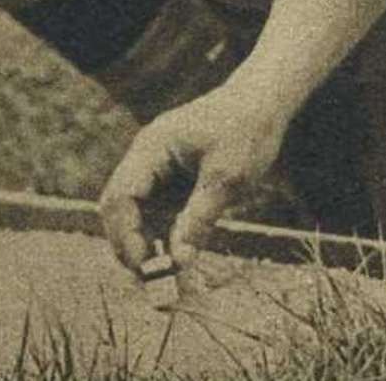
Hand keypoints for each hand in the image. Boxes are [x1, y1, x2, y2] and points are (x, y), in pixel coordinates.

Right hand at [99, 84, 290, 273]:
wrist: (266, 102)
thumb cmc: (248, 130)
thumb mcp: (228, 176)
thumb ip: (199, 218)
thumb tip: (177, 263)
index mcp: (151, 147)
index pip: (121, 197)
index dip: (127, 236)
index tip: (146, 267)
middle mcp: (146, 158)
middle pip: (119, 209)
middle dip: (131, 247)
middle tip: (152, 283)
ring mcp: (157, 169)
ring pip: (136, 216)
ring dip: (146, 247)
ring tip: (165, 283)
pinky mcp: (171, 180)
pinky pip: (156, 214)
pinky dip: (162, 238)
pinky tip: (177, 263)